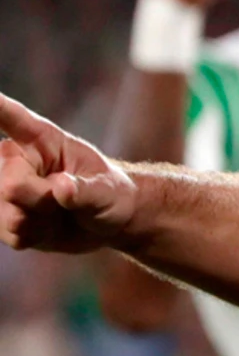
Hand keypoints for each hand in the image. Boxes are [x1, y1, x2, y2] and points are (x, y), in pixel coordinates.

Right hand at [0, 93, 138, 253]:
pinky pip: (7, 233)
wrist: (105, 223)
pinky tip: (46, 227)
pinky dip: (31, 236)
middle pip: (10, 184)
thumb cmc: (111, 195)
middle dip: (39, 201)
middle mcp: (16, 159)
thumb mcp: (107, 191)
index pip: (14, 118)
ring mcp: (4, 187)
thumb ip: (84, 191)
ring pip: (5, 213)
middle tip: (62, 199)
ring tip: (56, 212)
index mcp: (43, 139)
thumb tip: (60, 188)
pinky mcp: (0, 213)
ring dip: (36, 222)